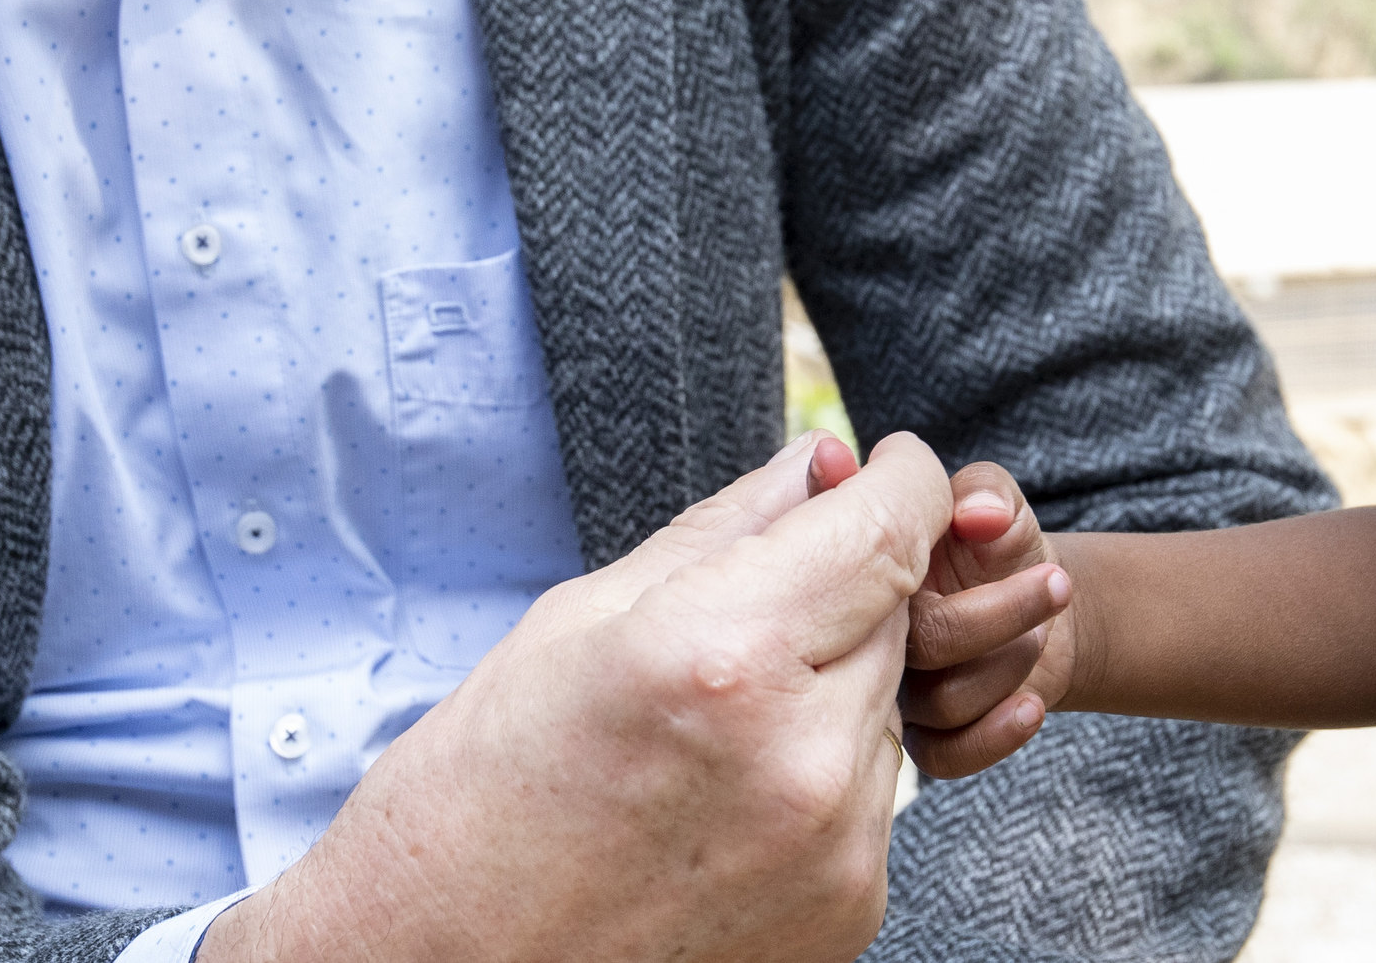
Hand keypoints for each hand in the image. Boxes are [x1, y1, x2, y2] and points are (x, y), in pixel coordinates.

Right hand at [206, 431, 952, 962]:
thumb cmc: (477, 795)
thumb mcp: (577, 622)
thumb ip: (727, 533)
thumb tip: (822, 461)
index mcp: (725, 654)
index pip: (891, 527)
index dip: (897, 479)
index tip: (877, 469)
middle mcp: (804, 755)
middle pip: (894, 613)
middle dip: (843, 590)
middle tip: (746, 614)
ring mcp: (836, 849)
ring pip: (887, 707)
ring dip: (832, 689)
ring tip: (709, 731)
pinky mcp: (849, 914)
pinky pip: (871, 799)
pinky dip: (820, 776)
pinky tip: (719, 802)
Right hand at [900, 462, 1078, 780]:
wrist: (1039, 601)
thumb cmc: (1003, 543)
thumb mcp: (997, 502)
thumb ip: (986, 491)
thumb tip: (979, 513)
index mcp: (865, 577)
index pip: (874, 578)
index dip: (929, 559)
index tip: (996, 531)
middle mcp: (869, 639)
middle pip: (916, 646)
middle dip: (998, 617)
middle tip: (1054, 582)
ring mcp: (893, 693)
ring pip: (939, 702)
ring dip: (1008, 665)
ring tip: (1043, 628)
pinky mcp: (924, 739)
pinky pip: (945, 757)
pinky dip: (994, 736)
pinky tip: (1031, 706)